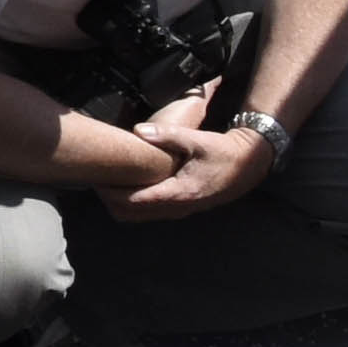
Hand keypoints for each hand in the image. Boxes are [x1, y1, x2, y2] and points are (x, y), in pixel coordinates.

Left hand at [112, 108, 276, 220]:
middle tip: (96, 183)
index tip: (95, 181)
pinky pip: (152, 213)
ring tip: (108, 185)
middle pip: (133, 214)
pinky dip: (136, 205)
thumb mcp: (197, 140)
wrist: (252, 163)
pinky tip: (130, 187)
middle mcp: (180, 207)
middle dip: (111, 202)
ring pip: (142, 217)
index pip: (135, 201)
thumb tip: (138, 129)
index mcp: (179, 193)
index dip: (111, 193)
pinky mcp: (185, 206)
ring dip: (122, 205)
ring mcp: (183, 209)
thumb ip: (167, 135)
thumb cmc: (225, 151)